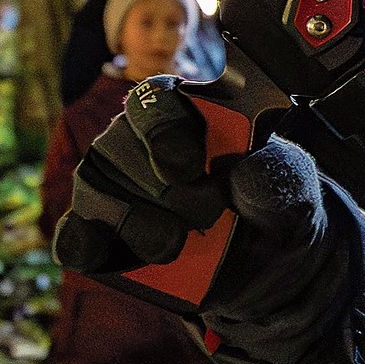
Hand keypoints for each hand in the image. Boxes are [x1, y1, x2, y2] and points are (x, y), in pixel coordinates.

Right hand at [54, 75, 364, 363]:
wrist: (267, 262)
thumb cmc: (272, 203)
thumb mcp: (291, 189)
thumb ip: (275, 176)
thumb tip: (240, 173)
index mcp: (186, 112)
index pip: (155, 101)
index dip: (164, 132)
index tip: (187, 169)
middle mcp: (136, 141)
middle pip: (122, 151)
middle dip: (168, 193)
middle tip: (209, 218)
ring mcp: (109, 187)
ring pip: (98, 195)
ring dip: (142, 226)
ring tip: (180, 246)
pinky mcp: (97, 235)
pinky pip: (73, 237)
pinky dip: (83, 244)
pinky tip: (99, 251)